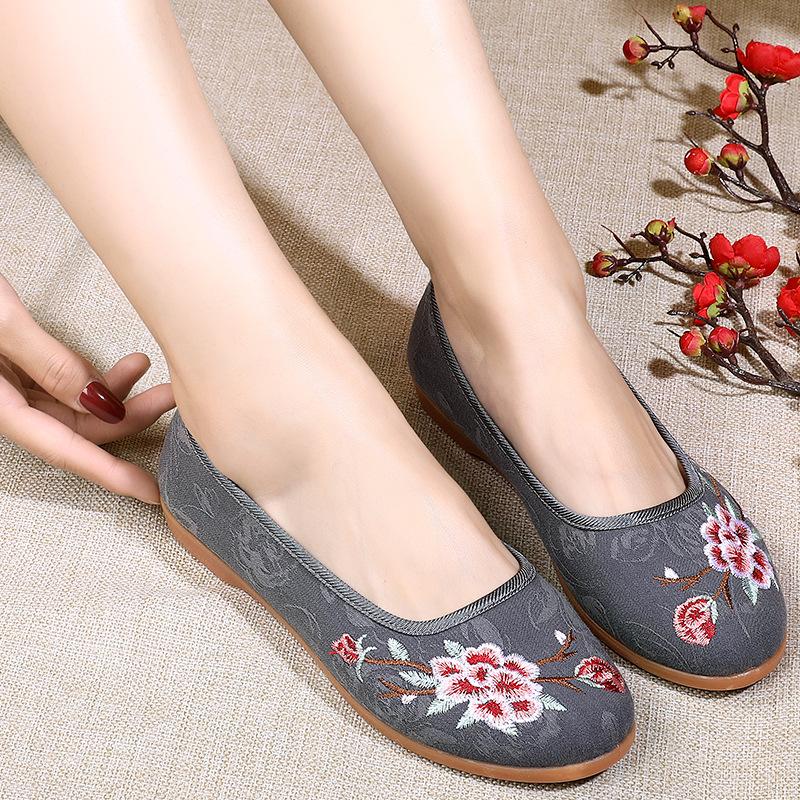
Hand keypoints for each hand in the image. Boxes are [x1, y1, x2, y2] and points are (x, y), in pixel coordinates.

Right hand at [0, 274, 173, 502]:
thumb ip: (47, 362)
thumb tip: (97, 402)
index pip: (62, 449)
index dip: (109, 474)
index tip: (149, 493)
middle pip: (74, 429)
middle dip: (126, 419)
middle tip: (169, 401)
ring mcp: (6, 385)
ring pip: (72, 408)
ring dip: (116, 395)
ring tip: (149, 374)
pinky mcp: (12, 366)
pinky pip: (61, 384)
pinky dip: (94, 378)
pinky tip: (124, 367)